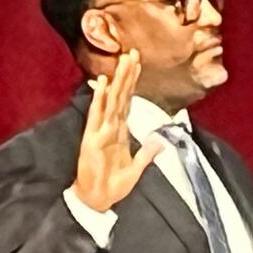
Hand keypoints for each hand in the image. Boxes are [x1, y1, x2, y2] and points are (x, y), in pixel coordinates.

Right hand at [71, 50, 162, 211]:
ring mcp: (100, 130)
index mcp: (120, 132)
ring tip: (122, 61)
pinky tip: (102, 83)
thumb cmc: (113, 185)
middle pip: (121, 95)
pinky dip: (100, 99)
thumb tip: (160, 140)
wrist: (97, 200)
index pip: (128, 102)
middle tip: (133, 52)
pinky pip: (97, 115)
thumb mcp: (136, 168)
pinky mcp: (92, 138)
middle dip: (127, 74)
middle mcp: (110, 127)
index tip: (138, 65)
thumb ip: (147, 154)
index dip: (133, 84)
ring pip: (111, 100)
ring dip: (116, 80)